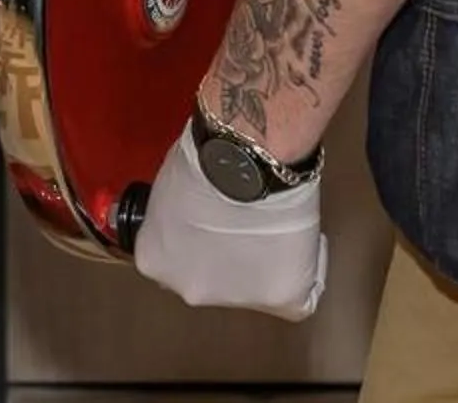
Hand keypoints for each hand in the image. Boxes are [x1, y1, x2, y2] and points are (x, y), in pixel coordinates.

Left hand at [131, 124, 327, 320]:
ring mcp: (235, 299)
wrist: (244, 162)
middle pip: (210, 280)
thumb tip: (188, 217)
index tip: (212, 224)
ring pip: (253, 290)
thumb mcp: (166, 190)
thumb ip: (172, 218)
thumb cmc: (204, 159)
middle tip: (243, 227)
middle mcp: (190, 289)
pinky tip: (299, 246)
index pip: (174, 262)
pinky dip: (302, 275)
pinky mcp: (280, 299)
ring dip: (261, 266)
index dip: (197, 239)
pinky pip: (297, 298)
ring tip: (273, 229)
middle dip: (224, 257)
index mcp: (155, 260)